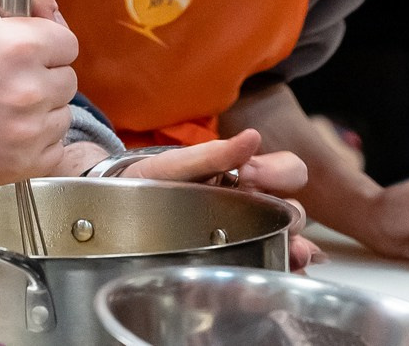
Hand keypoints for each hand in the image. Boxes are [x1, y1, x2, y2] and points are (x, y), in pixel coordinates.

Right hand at [0, 0, 77, 183]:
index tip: (27, 50)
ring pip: (61, 116)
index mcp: (25, 45)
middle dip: (44, 76)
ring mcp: (27, 132)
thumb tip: (48, 4)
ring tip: (6, 108)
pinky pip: (55, 152)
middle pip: (67, 81)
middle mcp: (32, 89)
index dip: (47, 44)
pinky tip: (13, 135)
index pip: (68, 43)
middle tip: (10, 79)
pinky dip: (40, 145)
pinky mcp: (18, 166)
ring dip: (43, 111)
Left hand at [123, 131, 321, 270]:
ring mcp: (246, 234)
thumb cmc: (149, 180)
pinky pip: (269, 264)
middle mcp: (252, 204)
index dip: (279, 174)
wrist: (113, 208)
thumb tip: (253, 136)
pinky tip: (290, 272)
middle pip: (292, 208)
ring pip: (286, 237)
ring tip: (294, 254)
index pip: (287, 171)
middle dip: (291, 217)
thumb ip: (214, 154)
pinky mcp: (236, 260)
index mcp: (243, 175)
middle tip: (275, 222)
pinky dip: (286, 268)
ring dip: (295, 245)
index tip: (251, 176)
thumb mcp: (176, 165)